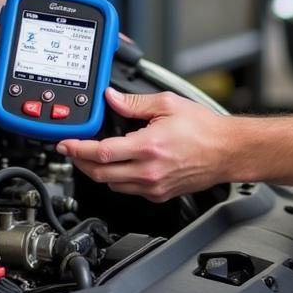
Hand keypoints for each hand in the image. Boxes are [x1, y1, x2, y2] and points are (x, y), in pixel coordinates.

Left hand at [57, 88, 232, 201]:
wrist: (227, 151)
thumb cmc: (204, 129)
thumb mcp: (168, 104)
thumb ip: (135, 103)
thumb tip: (112, 98)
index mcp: (148, 147)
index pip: (102, 152)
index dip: (78, 149)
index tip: (66, 144)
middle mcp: (148, 171)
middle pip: (100, 173)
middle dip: (80, 162)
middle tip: (72, 150)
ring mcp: (153, 186)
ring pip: (111, 185)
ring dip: (97, 171)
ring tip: (92, 156)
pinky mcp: (159, 194)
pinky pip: (128, 190)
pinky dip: (116, 179)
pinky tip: (118, 165)